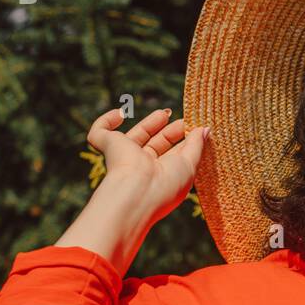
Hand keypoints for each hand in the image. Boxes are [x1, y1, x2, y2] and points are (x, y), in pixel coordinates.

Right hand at [87, 107, 206, 227]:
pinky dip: (106, 120)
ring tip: (165, 113)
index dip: (183, 141)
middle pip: (155, 146)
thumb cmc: (166, 184)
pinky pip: (99, 131)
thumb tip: (205, 129)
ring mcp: (124, 157)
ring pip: (135, 136)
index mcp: (161, 176)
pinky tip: (119, 113)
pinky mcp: (107, 146)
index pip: (172, 156)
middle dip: (169, 132)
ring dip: (149, 123)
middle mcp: (142, 168)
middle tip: (183, 121)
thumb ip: (197, 145)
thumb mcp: (189, 164)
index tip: (195, 128)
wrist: (136, 192)